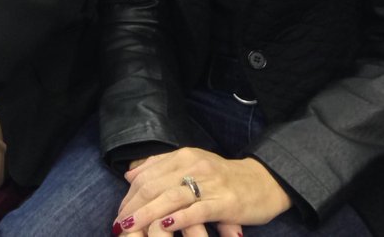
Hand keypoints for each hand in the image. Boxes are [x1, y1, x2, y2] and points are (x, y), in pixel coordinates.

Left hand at [113, 148, 290, 236]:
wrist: (264, 182)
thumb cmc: (224, 177)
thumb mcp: (192, 165)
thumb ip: (161, 166)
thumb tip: (131, 174)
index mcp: (183, 156)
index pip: (147, 175)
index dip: (129, 196)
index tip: (119, 213)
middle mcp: (194, 166)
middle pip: (154, 186)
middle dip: (133, 207)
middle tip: (119, 225)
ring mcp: (210, 184)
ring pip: (170, 198)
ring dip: (147, 214)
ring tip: (130, 228)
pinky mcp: (225, 202)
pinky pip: (197, 210)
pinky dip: (179, 218)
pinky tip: (165, 226)